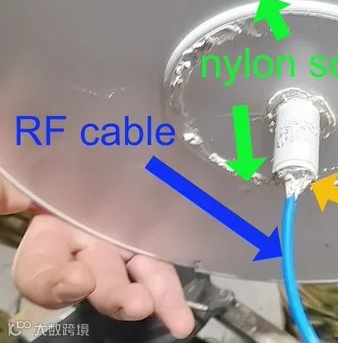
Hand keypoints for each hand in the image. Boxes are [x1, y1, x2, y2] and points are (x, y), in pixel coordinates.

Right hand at [0, 185, 193, 337]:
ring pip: (133, 278)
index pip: (42, 268)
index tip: (77, 282)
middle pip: (96, 278)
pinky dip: (169, 294)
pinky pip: (157, 267)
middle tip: (136, 303)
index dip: (55, 281)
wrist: (94, 157)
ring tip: (174, 319)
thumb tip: (6, 197)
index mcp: (48, 238)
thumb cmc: (54, 166)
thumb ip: (10, 190)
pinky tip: (181, 320)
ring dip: (151, 297)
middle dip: (115, 294)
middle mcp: (83, 249)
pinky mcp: (147, 242)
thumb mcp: (22, 175)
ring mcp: (118, 246)